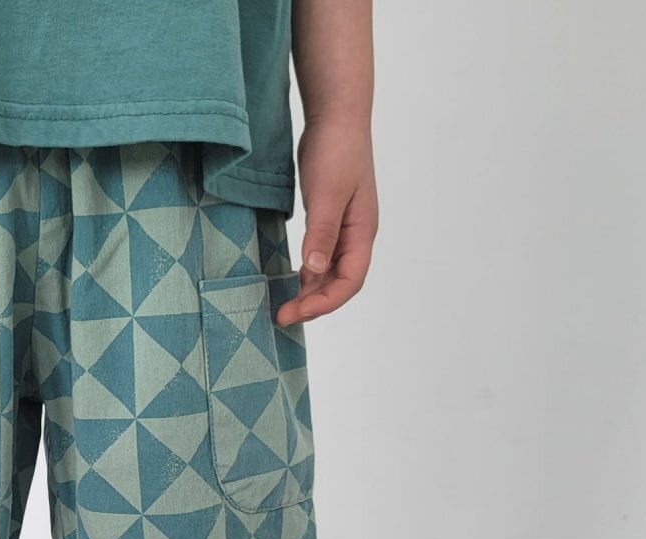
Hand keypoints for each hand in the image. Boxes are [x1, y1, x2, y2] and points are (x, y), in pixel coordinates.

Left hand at [275, 117, 377, 326]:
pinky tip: (292, 281)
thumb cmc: (336, 150)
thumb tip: (313, 271)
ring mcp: (344, 229)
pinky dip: (308, 275)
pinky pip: (321, 258)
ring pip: (330, 274)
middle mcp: (356, 236)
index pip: (350, 281)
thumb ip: (321, 233)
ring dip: (310, 292)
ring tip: (285, 306)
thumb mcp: (327, 193)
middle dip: (314, 304)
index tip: (295, 312)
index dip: (325, 303)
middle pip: (340, 283)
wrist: (335, 116)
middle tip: (282, 316)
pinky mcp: (329, 221)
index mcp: (363, 232)